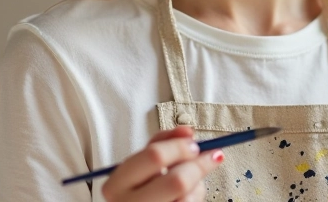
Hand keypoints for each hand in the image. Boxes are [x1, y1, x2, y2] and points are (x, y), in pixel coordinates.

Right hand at [100, 125, 223, 201]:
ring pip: (188, 197)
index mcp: (117, 184)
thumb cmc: (139, 187)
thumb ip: (163, 142)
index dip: (180, 147)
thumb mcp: (143, 162)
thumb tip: (188, 131)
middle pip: (177, 181)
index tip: (194, 143)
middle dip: (199, 165)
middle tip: (210, 157)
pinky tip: (189, 194)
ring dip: (198, 184)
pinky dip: (196, 196)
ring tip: (194, 180)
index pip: (154, 157)